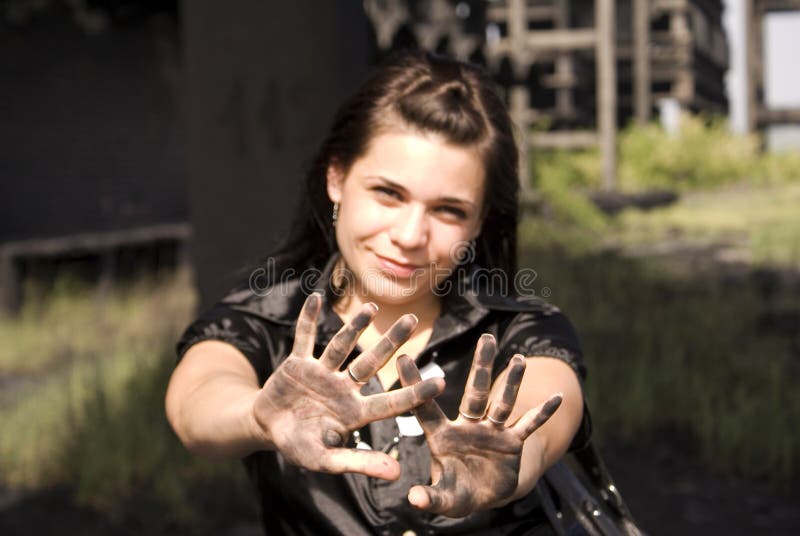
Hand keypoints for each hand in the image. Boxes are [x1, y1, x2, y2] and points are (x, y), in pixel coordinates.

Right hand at [252, 293, 443, 479]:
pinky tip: (317, 298)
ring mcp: (321, 373)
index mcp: (354, 412)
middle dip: (390, 342)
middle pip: (371, 362)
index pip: (391, 402)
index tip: (441, 382)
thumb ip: (360, 463)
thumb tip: (398, 474)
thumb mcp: (327, 461)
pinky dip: (308, 319)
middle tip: (413, 320)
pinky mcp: (298, 364)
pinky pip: (304, 337)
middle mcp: (343, 388)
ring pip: (341, 346)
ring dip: (354, 326)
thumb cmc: (300, 446)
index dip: (415, 393)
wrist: (267, 429)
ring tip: (371, 308)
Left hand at [397, 334, 562, 516]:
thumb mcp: (442, 498)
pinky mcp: (512, 443)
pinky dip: (542, 414)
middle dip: (481, 366)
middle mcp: (468, 426)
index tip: (403, 357)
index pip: (426, 407)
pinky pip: (528, 425)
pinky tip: (556, 398)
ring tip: (519, 358)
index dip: (415, 384)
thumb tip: (413, 500)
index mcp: (442, 435)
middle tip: (487, 338)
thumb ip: (430, 497)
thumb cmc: (455, 492)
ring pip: (503, 403)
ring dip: (513, 382)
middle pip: (475, 392)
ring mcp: (492, 432)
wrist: (482, 496)